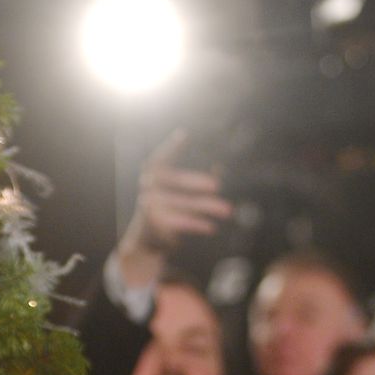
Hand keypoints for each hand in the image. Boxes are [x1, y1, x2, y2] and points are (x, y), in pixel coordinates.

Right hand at [115, 130, 232, 290]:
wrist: (147, 239)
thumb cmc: (169, 209)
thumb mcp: (181, 193)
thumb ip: (198, 180)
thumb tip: (219, 167)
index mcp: (152, 173)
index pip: (160, 157)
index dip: (171, 146)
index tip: (184, 135)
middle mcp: (147, 186)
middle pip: (175, 181)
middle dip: (197, 182)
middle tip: (217, 185)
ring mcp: (149, 205)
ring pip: (184, 203)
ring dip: (207, 207)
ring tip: (227, 210)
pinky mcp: (155, 223)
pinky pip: (181, 222)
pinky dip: (197, 224)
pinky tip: (211, 227)